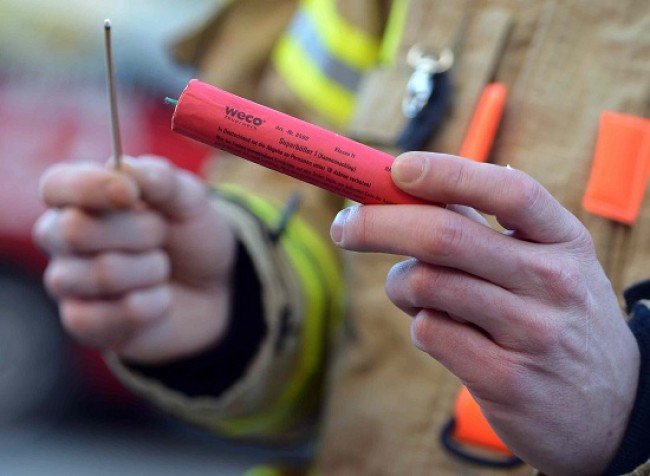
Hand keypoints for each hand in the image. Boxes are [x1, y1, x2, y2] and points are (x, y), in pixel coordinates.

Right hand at [33, 156, 236, 363]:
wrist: (212, 287)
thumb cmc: (189, 235)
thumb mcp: (189, 200)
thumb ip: (161, 179)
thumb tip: (124, 168)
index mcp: (81, 197)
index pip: (57, 186)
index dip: (90, 188)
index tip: (131, 194)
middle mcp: (62, 237)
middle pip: (76, 231)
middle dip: (140, 232)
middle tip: (162, 235)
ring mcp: (69, 281)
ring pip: (101, 273)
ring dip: (151, 269)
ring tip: (161, 267)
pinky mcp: (83, 323)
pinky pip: (107, 316)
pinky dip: (150, 305)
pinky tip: (158, 299)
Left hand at [330, 152, 639, 475]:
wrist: (612, 409)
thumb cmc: (558, 319)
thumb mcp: (546, 265)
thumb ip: (483, 231)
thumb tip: (406, 189)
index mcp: (565, 240)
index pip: (509, 192)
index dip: (448, 173)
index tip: (398, 167)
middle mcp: (553, 282)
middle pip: (445, 237)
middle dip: (379, 224)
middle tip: (346, 225)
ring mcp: (532, 333)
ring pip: (426, 285)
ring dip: (399, 284)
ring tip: (412, 292)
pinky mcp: (506, 379)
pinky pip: (429, 332)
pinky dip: (418, 324)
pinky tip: (440, 330)